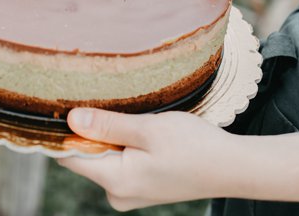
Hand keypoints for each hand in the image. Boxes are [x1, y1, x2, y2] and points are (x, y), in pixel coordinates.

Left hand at [58, 108, 234, 210]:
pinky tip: (144, 133)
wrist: (232, 167)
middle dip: (94, 131)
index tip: (69, 105)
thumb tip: (71, 120)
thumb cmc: (194, 146)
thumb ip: (107, 125)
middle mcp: (118, 194)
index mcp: (115, 181)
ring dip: (112, 136)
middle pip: (86, 156)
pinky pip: (120, 163)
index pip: (70, 157)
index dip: (66, 131)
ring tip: (135, 119)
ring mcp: (130, 194)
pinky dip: (125, 145)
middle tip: (112, 105)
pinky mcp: (142, 188)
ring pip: (105, 157)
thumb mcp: (148, 128)